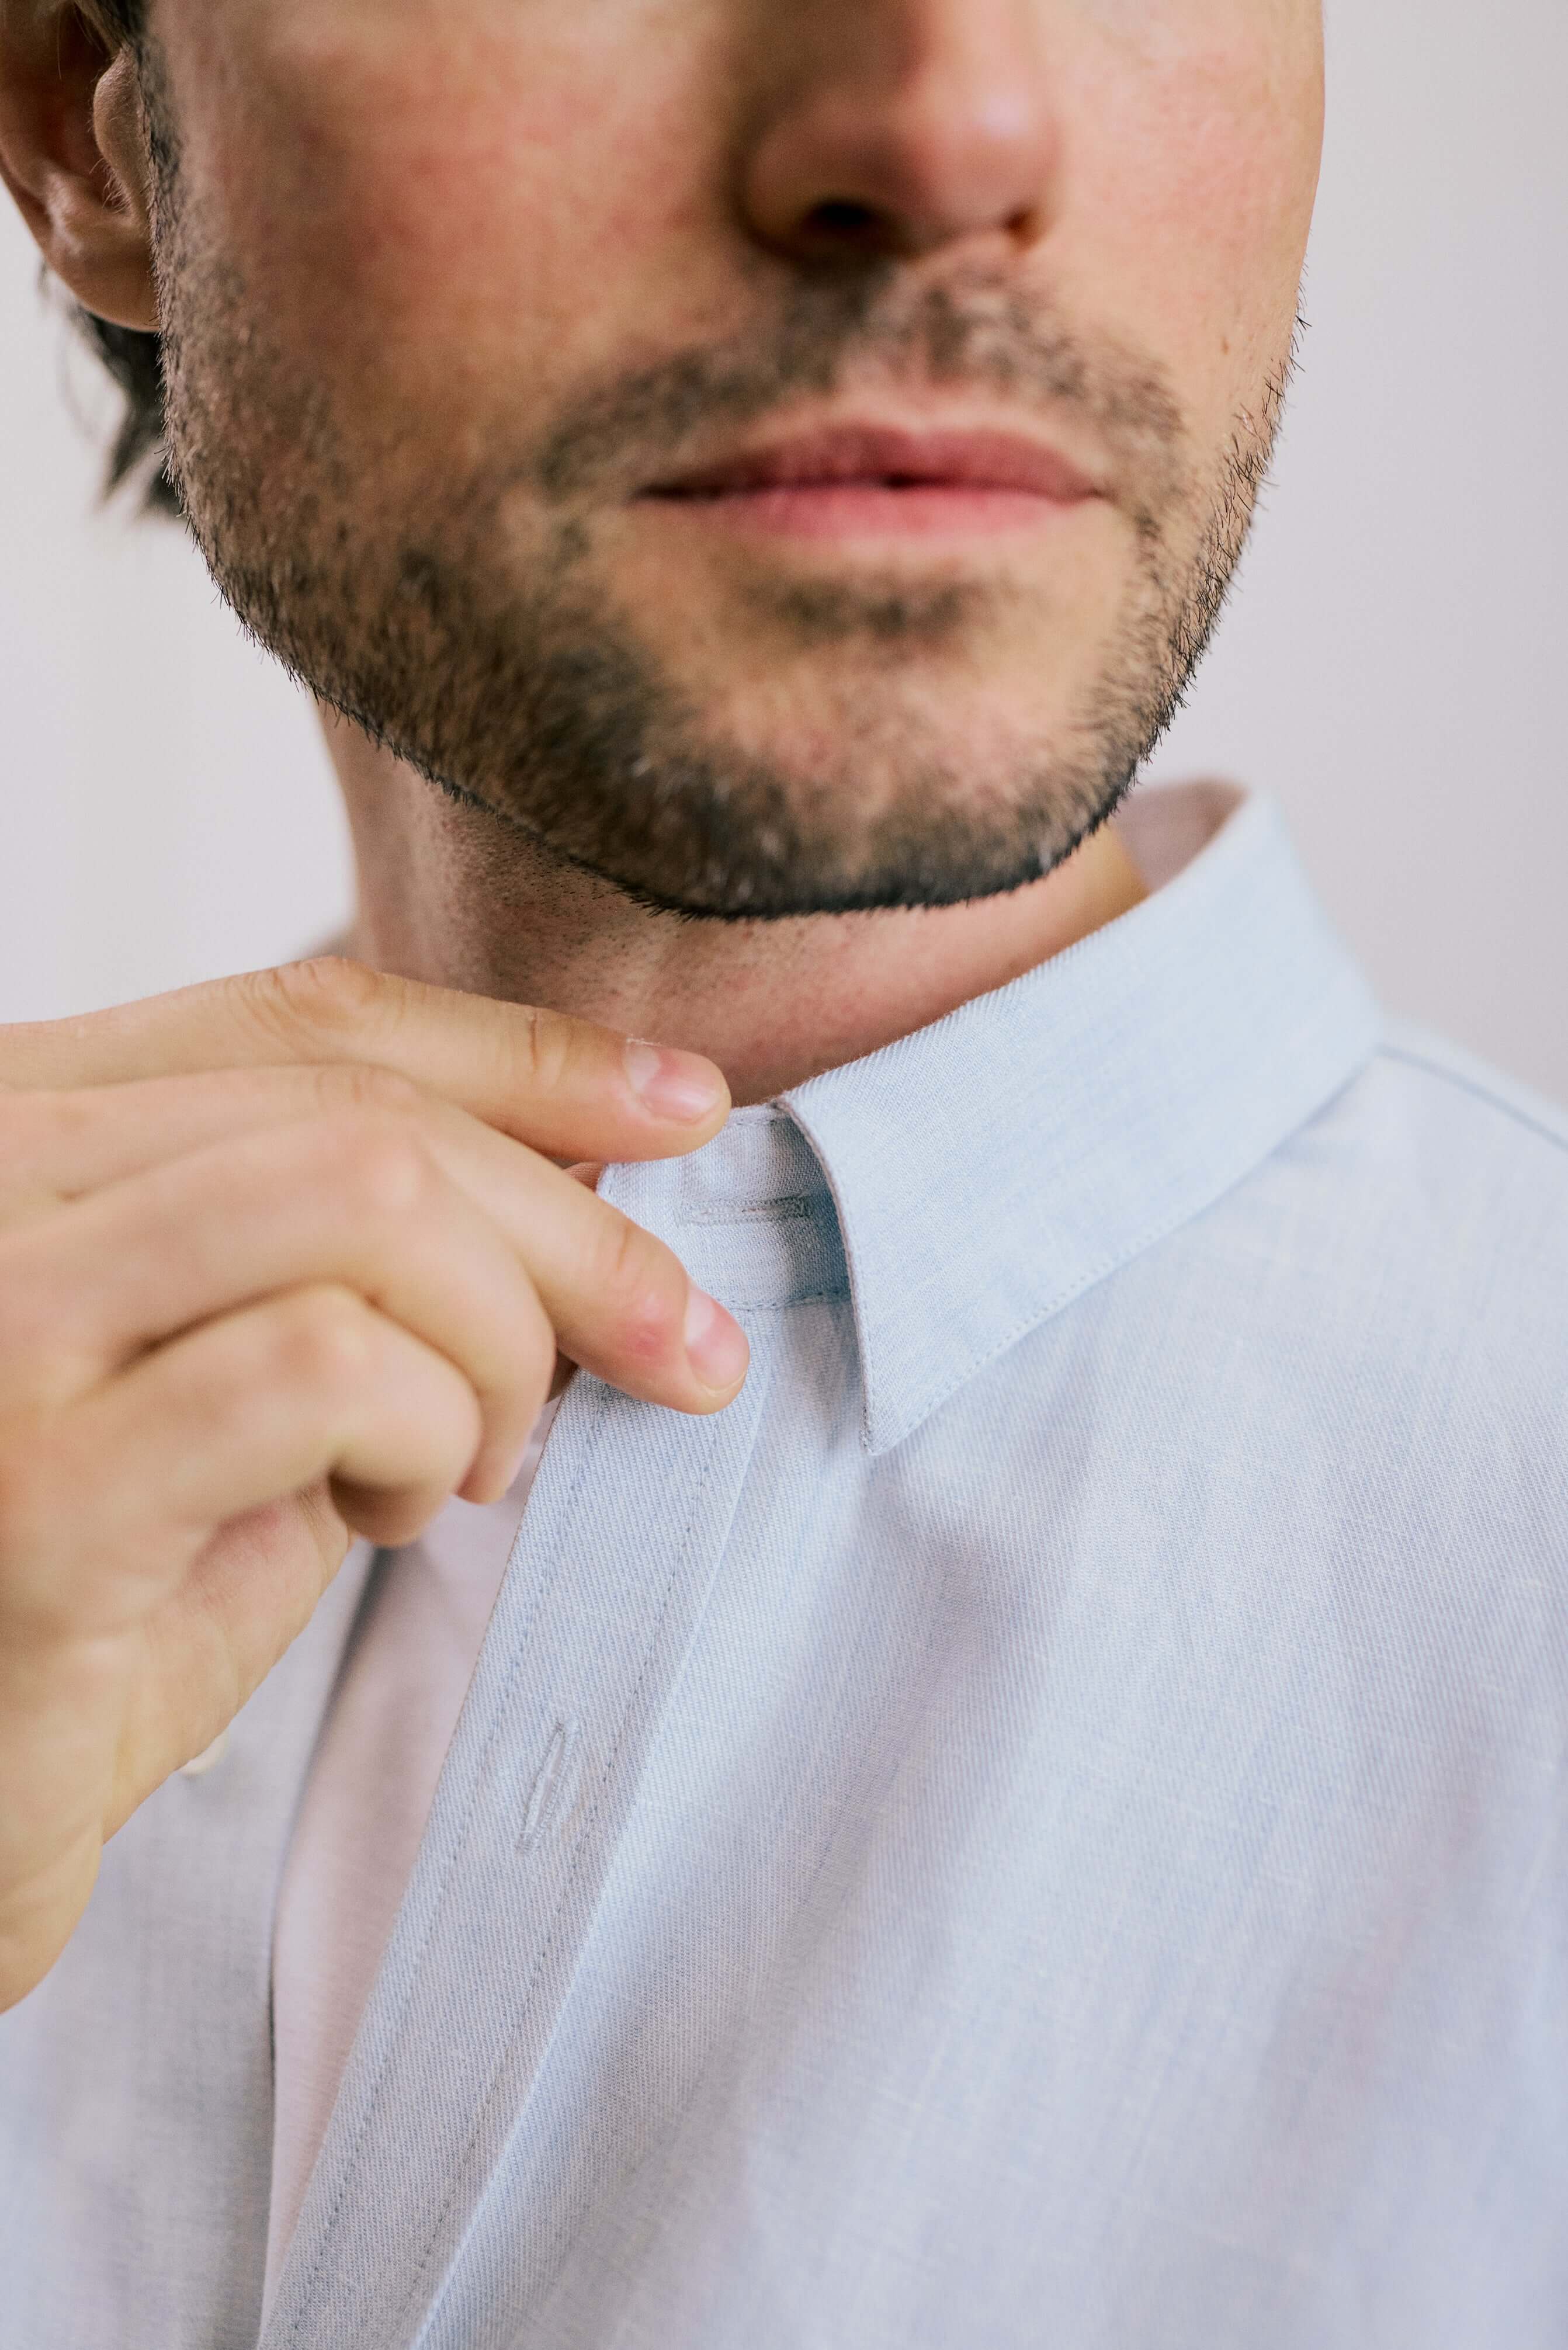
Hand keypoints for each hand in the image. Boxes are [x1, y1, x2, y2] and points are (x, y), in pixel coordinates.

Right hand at [0, 957, 746, 2010]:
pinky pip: (328, 1366)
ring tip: (473, 1463)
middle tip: (676, 1349)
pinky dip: (427, 1430)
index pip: (303, 1021)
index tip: (688, 1109)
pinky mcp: (40, 1485)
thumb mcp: (240, 1374)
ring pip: (369, 1203)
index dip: (525, 1057)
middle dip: (576, 1231)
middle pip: (365, 1114)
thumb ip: (366, 1255)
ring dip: (497, 1343)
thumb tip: (604, 1144)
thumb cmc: (94, 1594)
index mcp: (21, 1127)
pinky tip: (396, 1511)